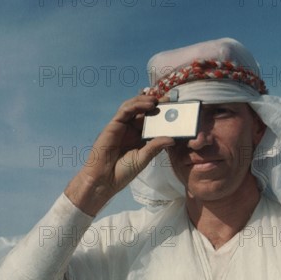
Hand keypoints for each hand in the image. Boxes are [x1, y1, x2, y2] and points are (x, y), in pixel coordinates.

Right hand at [65, 95, 174, 215]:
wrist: (104, 179)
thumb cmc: (122, 172)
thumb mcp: (143, 159)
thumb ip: (155, 147)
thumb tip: (172, 139)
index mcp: (139, 139)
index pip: (152, 122)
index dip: (162, 115)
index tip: (176, 110)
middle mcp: (131, 130)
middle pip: (144, 112)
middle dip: (157, 104)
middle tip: (170, 100)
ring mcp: (122, 127)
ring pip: (134, 107)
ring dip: (146, 101)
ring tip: (159, 100)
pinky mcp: (114, 125)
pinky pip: (125, 110)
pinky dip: (136, 104)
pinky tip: (148, 104)